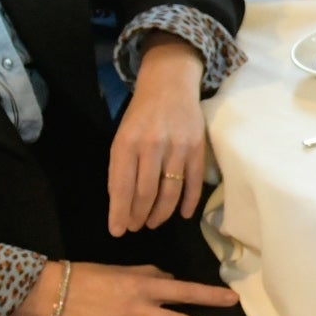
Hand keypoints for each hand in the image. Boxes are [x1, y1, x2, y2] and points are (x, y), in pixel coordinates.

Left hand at [106, 35, 209, 235]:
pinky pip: (193, 182)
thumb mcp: (122, 136)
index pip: (121, 186)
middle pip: (145, 192)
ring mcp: (176, 147)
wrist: (170, 84)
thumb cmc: (141, 114)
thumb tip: (122, 203)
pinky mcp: (197, 148)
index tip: (118, 231)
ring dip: (161, 213)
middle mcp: (151, 146)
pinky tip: (183, 214)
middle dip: (139, 215)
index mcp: (126, 143)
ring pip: (169, 191)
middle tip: (137, 227)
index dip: (119, 212)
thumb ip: (121, 166)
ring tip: (153, 223)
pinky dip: (189, 202)